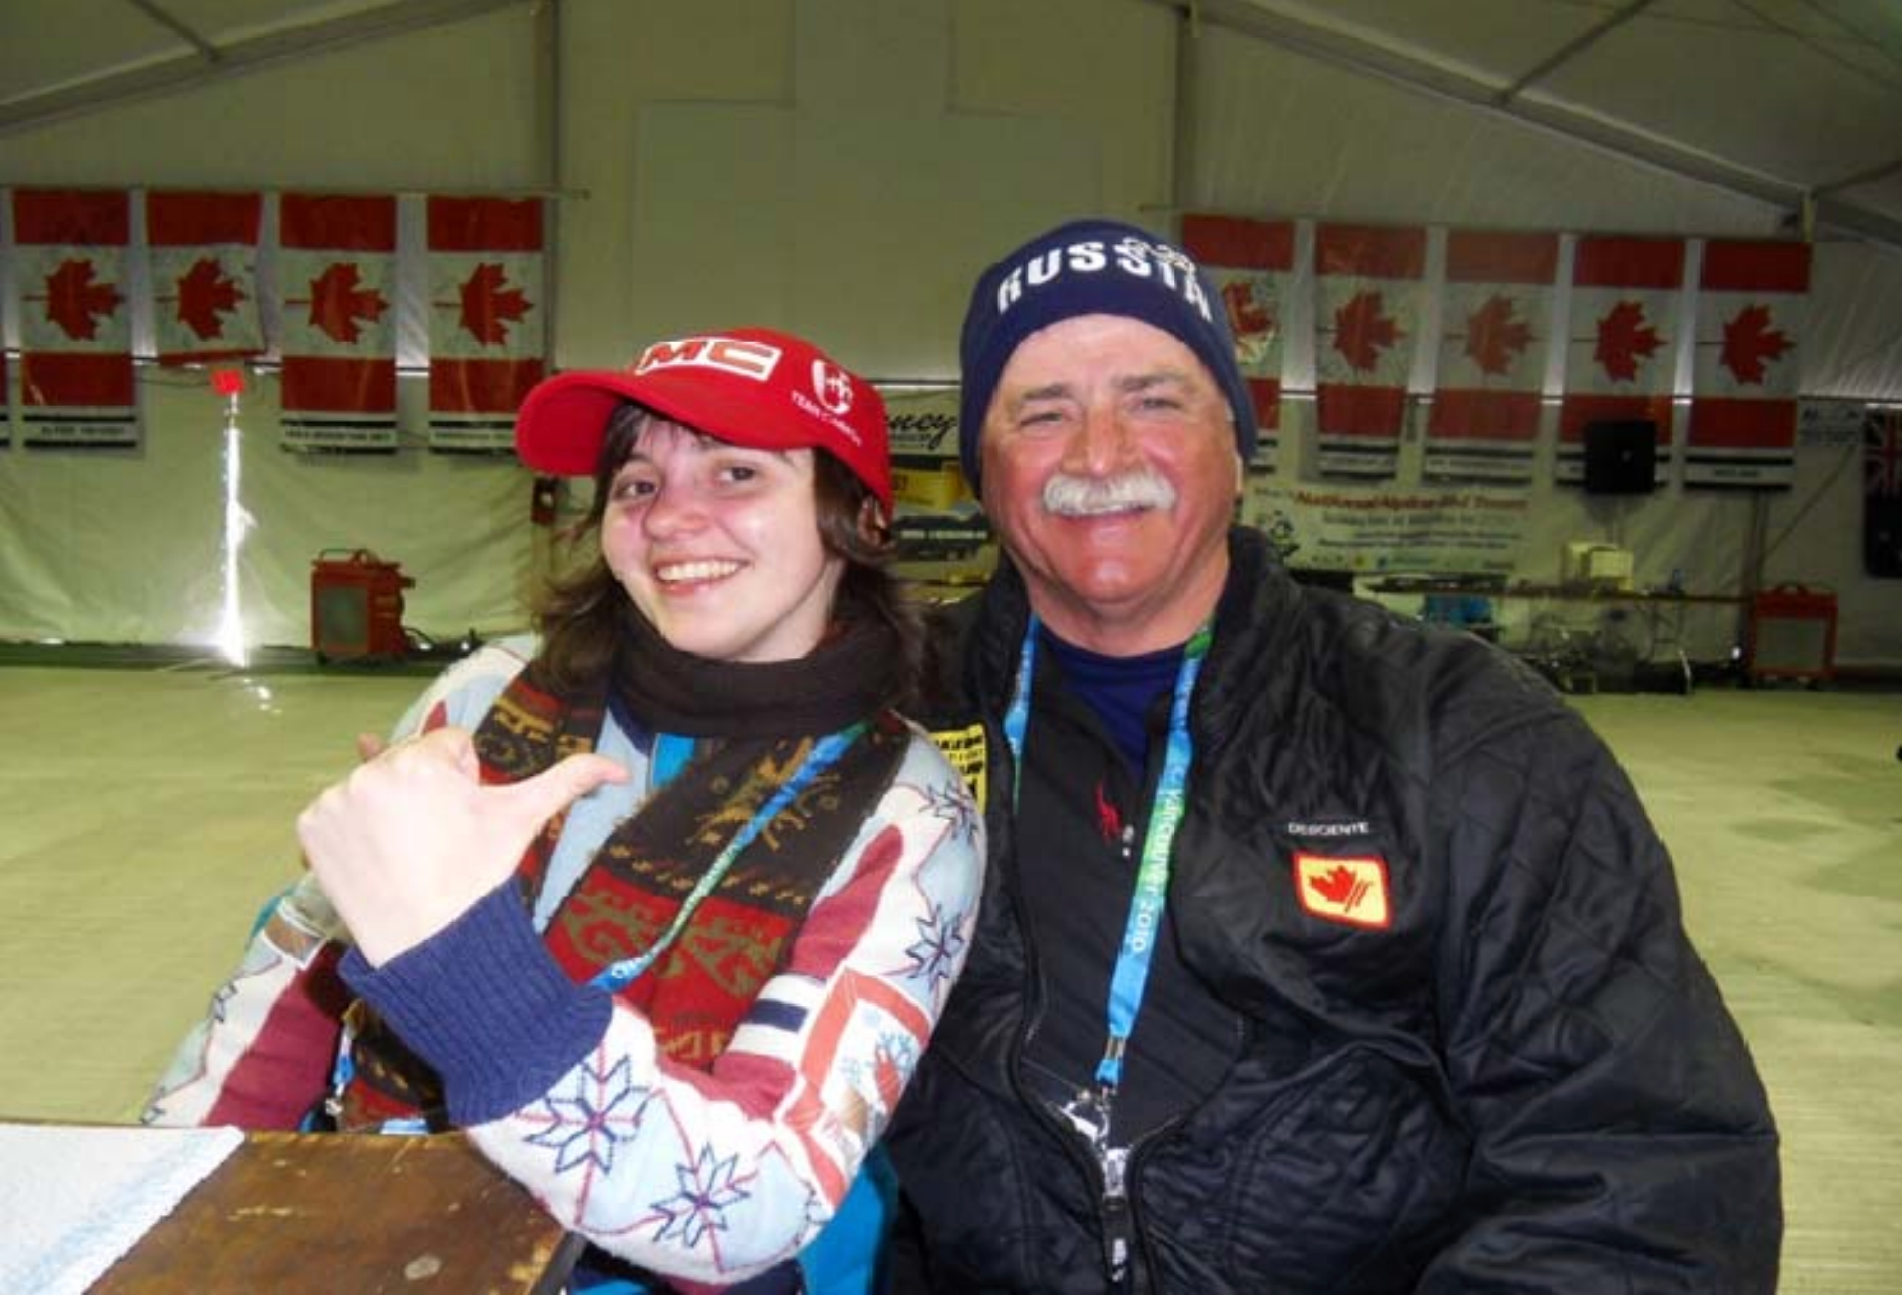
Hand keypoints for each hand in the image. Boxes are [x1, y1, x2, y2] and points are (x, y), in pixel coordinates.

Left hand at [297, 726, 627, 965]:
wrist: (430, 944)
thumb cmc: (479, 876)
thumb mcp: (523, 819)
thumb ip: (570, 779)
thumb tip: (620, 768)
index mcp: (424, 760)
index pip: (447, 746)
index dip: (461, 781)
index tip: (461, 821)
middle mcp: (372, 770)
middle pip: (407, 762)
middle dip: (423, 792)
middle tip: (434, 841)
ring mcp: (335, 799)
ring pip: (373, 785)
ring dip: (387, 809)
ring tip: (404, 851)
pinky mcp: (309, 827)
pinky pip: (334, 812)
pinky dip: (349, 832)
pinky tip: (373, 858)